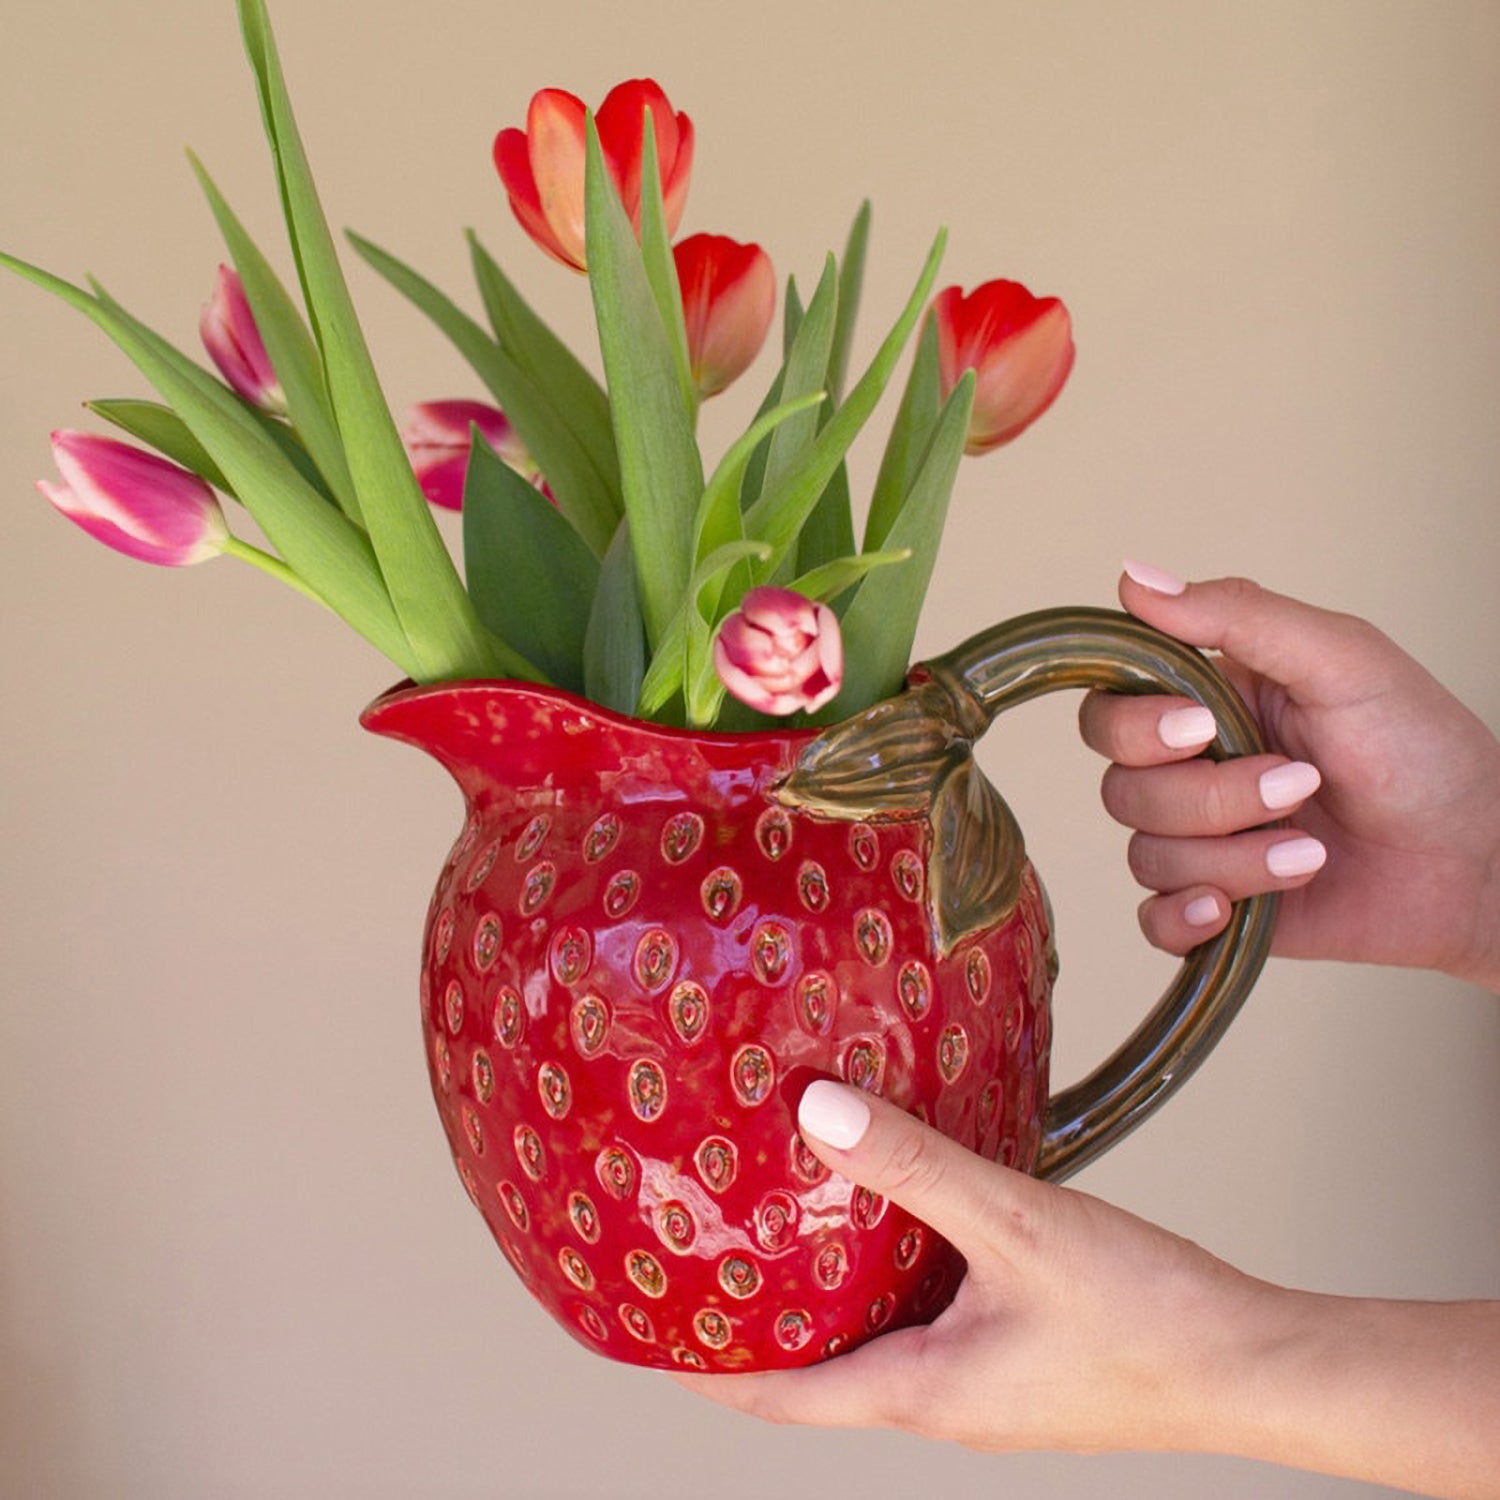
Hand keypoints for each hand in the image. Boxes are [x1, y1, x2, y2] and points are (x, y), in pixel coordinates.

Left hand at [675, 1082, 1499, 1495]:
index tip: (640, 1334)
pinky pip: (921, 1317)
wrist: (1254, 1366)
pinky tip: (888, 1217)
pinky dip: (882, 1277)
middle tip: (694, 1264)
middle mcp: (938, 1396)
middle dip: (749, 1327)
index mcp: (920, 1390)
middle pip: (812, 1371)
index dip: (699, 1369)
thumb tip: (818, 1114)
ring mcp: (977, 1380)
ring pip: (868, 1339)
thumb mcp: (1017, 1225)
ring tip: (770, 1231)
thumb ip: (918, 1166)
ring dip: (817, 1298)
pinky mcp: (1012, 1351)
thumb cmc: (1147, 1320)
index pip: (776, 1395)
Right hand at [1079, 567, 1499, 987]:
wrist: (1479, 860)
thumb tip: (1135, 577)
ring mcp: (1202, 844)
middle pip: (1121, 789)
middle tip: (1298, 785)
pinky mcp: (1220, 908)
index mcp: (1205, 705)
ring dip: (1233, 858)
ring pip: (1147, 856)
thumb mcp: (1341, 659)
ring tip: (1310, 852)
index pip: (1109, 712)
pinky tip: (1232, 910)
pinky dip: (1185, 917)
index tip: (1201, 727)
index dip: (1135, 728)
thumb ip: (1237, 613)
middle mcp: (1191, 774)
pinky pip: (1155, 921)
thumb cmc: (1424, 750)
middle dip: (1208, 798)